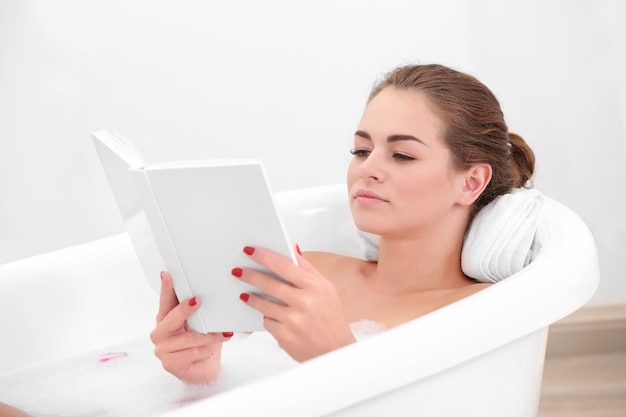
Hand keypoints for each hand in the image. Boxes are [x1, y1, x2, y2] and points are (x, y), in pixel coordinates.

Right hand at [149, 271, 232, 383]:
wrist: (205, 368)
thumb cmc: (203, 343)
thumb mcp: (204, 322)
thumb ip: (204, 310)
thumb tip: (218, 293)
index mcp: (166, 318)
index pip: (165, 300)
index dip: (166, 287)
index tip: (168, 275)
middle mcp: (161, 332)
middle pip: (172, 318)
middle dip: (185, 309)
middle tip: (198, 300)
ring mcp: (162, 349)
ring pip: (188, 338)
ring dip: (208, 336)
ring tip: (225, 334)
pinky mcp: (169, 364)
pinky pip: (191, 354)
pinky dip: (205, 351)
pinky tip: (210, 352)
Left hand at [233, 245, 355, 361]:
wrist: (335, 349)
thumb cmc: (330, 317)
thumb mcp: (325, 288)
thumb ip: (307, 268)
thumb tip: (292, 248)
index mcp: (314, 287)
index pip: (284, 266)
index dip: (264, 256)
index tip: (250, 250)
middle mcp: (304, 302)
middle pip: (269, 283)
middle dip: (249, 275)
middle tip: (238, 271)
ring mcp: (293, 320)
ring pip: (263, 304)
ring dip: (251, 297)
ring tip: (246, 294)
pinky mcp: (284, 336)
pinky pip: (266, 321)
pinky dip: (266, 317)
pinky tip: (269, 315)